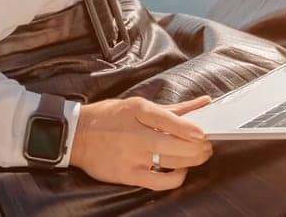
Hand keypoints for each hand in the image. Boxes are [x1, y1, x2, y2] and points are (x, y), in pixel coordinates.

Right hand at [68, 94, 214, 190]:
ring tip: (200, 155)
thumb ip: (172, 108)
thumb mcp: (138, 104)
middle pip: (175, 144)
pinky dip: (176, 177)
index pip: (170, 120)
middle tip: (208, 146)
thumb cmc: (108, 117)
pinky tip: (181, 171)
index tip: (204, 133)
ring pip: (171, 162)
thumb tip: (203, 103)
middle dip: (198, 147)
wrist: (77, 136)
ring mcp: (132, 156)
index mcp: (138, 110)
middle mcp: (135, 133)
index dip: (191, 128)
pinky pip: (159, 182)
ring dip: (192, 160)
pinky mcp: (128, 174)